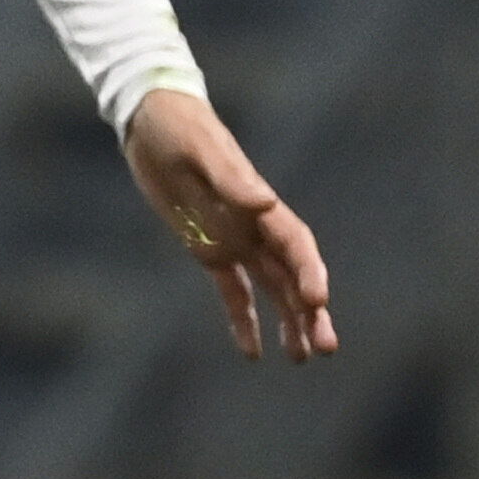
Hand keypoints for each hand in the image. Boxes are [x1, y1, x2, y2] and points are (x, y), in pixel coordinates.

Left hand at [123, 86, 334, 361]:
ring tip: (302, 359)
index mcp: (259, 205)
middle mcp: (254, 226)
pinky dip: (244, 320)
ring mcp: (234, 239)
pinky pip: (232, 291)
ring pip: (271, 288)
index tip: (317, 302)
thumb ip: (231, 179)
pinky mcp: (208, 249)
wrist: (152, 120)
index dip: (309, 273)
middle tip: (326, 348)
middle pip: (291, 276)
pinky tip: (254, 352)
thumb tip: (264, 204)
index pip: (295, 245)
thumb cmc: (178, 129)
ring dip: (289, 321)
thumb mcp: (200, 151)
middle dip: (310, 311)